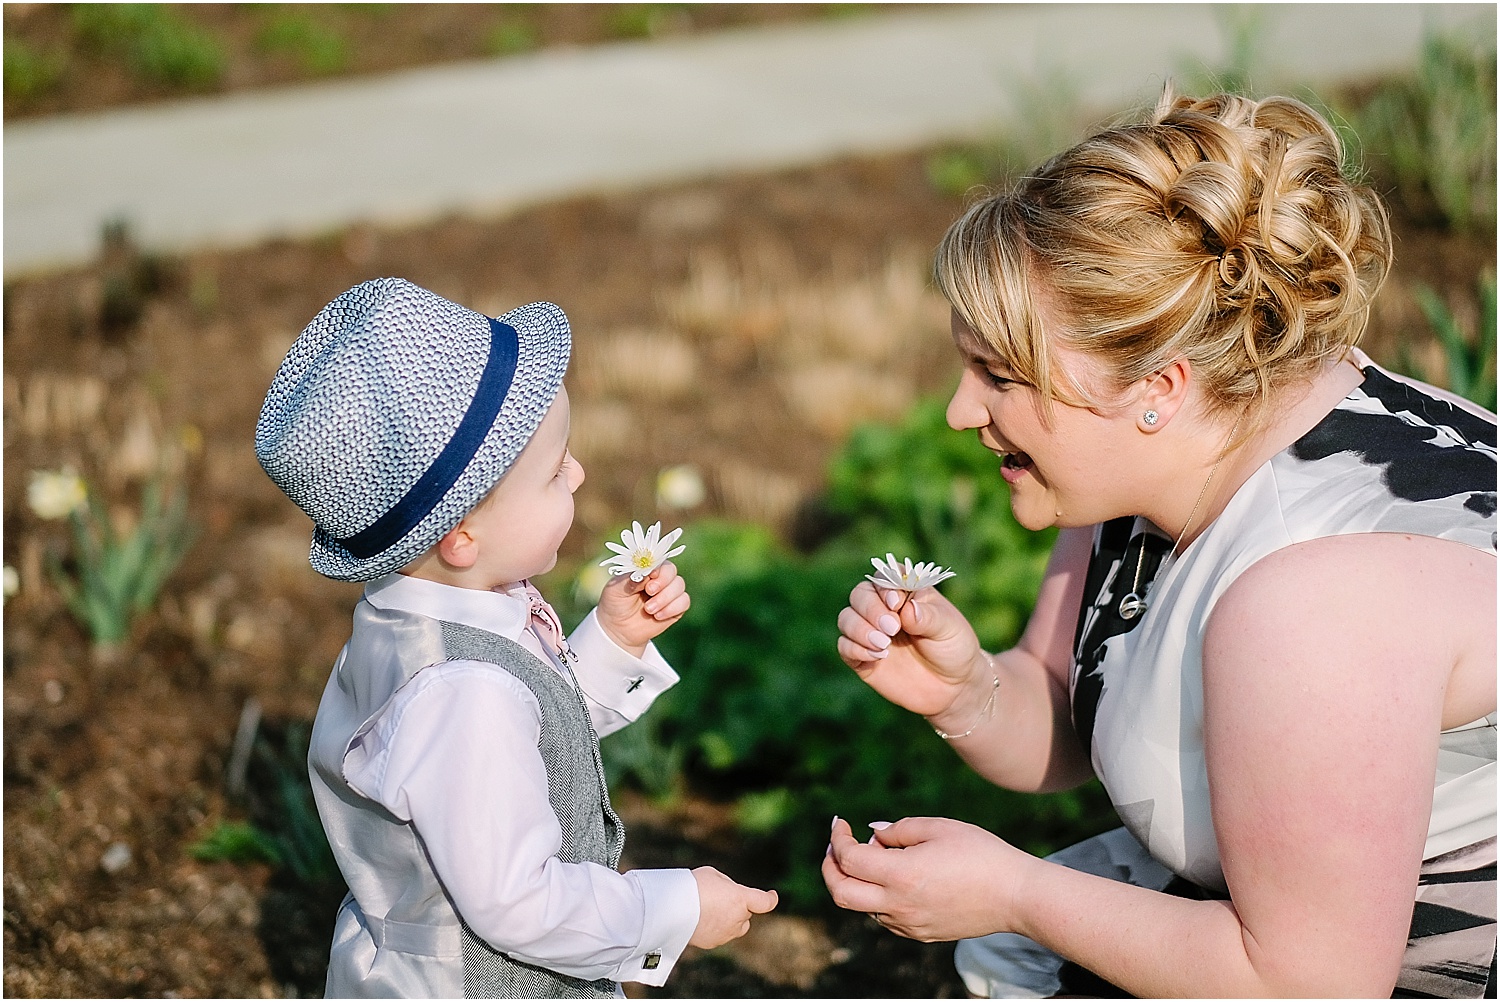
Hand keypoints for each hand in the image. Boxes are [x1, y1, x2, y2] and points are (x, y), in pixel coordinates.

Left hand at [596, 561, 689, 655]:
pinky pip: (684, 602)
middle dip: (662, 583)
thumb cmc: (615, 603)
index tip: (650, 576)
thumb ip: (630, 578)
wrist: (618, 629)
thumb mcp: (616, 589)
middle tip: (649, 592)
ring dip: (665, 598)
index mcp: (645, 568)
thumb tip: (646, 573)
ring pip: (679, 586)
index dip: (656, 568)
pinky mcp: (676, 607)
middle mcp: (660, 578)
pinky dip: (672, 609)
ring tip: (648, 609)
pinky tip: (657, 616)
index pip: (658, 560)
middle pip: (672, 571)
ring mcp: (669, 592)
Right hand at [689, 866, 777, 948]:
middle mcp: (737, 919)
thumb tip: (728, 895)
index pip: (764, 902)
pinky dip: (715, 928)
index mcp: (740, 899)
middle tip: (719, 897)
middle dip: (738, 907)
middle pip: (746, 914)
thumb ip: (727, 886)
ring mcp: (725, 933)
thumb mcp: (713, 875)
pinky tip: (700, 920)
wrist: (671, 908)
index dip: (771, 899)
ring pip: (735, 927)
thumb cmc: (691, 886)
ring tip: (707, 909)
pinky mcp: (712, 943)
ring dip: (728, 919)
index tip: (772, 896)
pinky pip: (720, 935)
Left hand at [822, 815, 1028, 942]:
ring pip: (862, 908)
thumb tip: (872, 835)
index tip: (840, 822)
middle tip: (837, 846)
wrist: (1016, 896)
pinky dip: (878, 897)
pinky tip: (897, 877)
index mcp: (900, 876)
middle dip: (830, 867)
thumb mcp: (939, 828)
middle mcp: (899, 906)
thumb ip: (898, 829)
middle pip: (841, 893)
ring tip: (882, 855)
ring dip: (858, 881)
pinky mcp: (922, 935)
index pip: (848, 859)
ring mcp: (909, 925)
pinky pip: (885, 918)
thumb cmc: (981, 854)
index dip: (838, 838)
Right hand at [835, 581, 986, 717]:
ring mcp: (871, 632)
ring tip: (884, 644)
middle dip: (871, 610)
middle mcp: (883, 608)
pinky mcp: (862, 657)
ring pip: (846, 618)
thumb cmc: (953, 648)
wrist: (952, 687)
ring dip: (860, 629)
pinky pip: (844, 646)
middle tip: (892, 628)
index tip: (897, 604)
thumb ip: (928, 616)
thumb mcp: (950, 629)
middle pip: (860, 594)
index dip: (885, 587)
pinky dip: (855, 649)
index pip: (884, 576)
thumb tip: (907, 609)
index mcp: (905, 592)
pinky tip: (878, 657)